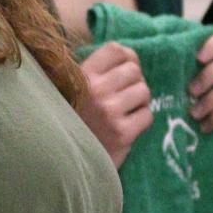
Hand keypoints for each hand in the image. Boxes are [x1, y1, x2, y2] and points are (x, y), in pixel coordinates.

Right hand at [79, 44, 151, 168]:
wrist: (65, 162)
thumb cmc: (72, 120)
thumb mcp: (71, 88)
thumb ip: (93, 71)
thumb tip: (128, 55)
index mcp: (81, 75)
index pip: (116, 49)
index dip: (126, 58)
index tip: (123, 69)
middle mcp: (96, 90)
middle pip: (134, 70)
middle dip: (134, 82)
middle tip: (124, 95)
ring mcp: (110, 112)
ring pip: (144, 91)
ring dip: (139, 101)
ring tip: (125, 111)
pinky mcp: (122, 134)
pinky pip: (147, 115)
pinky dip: (141, 121)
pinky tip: (127, 126)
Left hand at [190, 29, 212, 172]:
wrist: (211, 161)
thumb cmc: (198, 122)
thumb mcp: (191, 95)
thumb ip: (188, 73)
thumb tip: (166, 54)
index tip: (197, 58)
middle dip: (210, 74)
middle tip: (190, 92)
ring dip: (212, 98)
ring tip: (195, 113)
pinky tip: (205, 127)